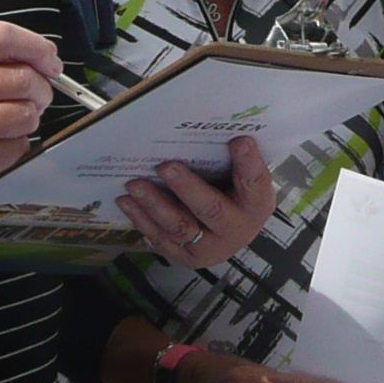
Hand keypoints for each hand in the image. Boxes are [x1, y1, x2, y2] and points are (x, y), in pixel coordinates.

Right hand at [0, 20, 57, 223]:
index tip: (50, 60)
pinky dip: (15, 146)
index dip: (35, 46)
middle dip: (41, 88)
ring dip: (28, 119)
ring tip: (9, 122)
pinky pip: (18, 145)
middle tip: (36, 96)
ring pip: (25, 113)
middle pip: (21, 77)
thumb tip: (38, 58)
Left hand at [116, 137, 273, 270]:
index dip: (248, 162)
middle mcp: (236, 230)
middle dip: (186, 187)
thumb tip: (210, 125)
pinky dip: (141, 219)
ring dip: (154, 204)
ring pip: (180, 227)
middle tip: (164, 166)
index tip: (239, 140)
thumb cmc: (236, 194)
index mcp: (256, 204)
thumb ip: (233, 159)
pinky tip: (127, 202)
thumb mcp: (243, 177)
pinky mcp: (186, 257)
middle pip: (211, 209)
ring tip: (134, 184)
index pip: (255, 181)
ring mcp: (210, 248)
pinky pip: (161, 239)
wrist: (232, 232)